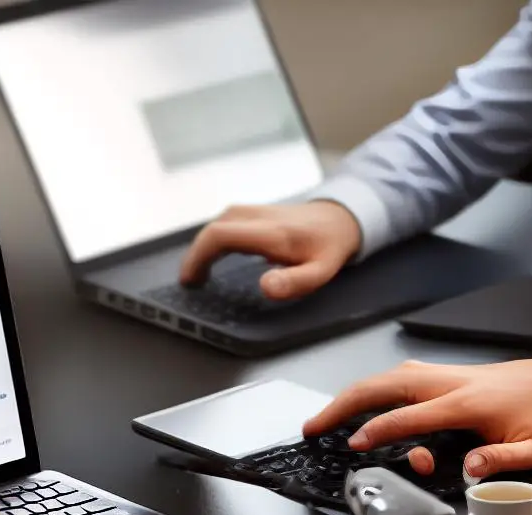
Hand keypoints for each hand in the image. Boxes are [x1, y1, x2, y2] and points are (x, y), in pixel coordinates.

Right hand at [179, 201, 361, 299]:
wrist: (341, 217)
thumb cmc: (329, 248)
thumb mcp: (320, 272)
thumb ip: (294, 282)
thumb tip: (264, 287)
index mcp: (271, 233)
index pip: (221, 236)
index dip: (199, 256)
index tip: (191, 279)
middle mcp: (259, 217)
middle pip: (214, 228)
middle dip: (196, 254)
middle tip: (190, 281)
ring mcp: (256, 210)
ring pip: (218, 222)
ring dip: (204, 246)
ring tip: (198, 270)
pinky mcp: (256, 211)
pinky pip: (226, 222)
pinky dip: (214, 238)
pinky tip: (213, 253)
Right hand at [303, 354, 531, 479]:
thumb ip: (502, 460)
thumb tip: (469, 470)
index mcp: (465, 403)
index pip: (410, 415)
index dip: (379, 430)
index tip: (354, 443)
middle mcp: (445, 383)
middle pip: (381, 386)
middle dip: (343, 404)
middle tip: (315, 425)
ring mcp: (440, 375)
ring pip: (383, 379)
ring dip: (350, 396)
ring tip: (326, 418)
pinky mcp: (439, 375)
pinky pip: (393, 380)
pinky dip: (368, 390)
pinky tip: (358, 403)